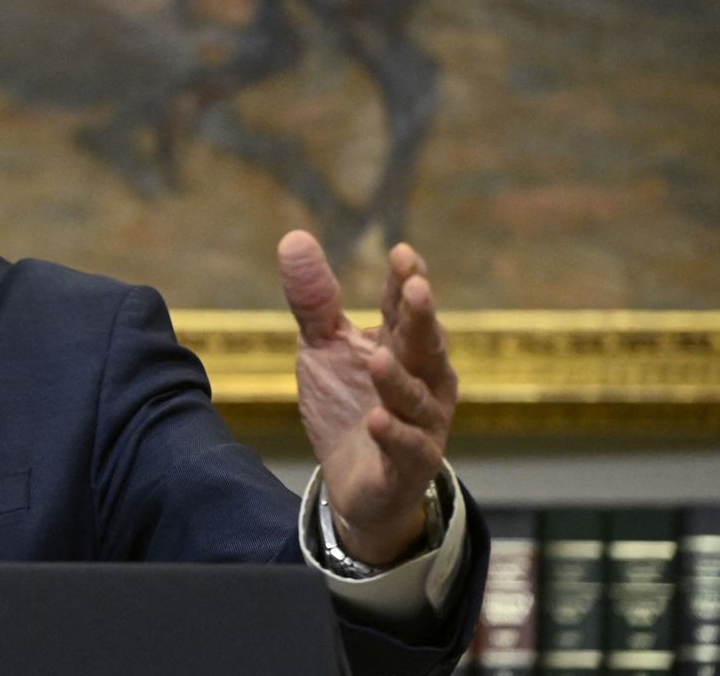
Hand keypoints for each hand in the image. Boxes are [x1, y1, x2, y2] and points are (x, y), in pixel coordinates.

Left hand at [281, 231, 455, 566]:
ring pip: (417, 397)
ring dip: (400, 379)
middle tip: (415, 288)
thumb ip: (314, 300)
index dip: (404, 281)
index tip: (401, 253)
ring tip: (377, 359)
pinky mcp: (410, 464)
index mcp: (403, 346)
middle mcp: (423, 380)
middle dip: (422, 318)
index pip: (404, 308)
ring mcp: (422, 423)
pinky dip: (394, 434)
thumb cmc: (347, 404)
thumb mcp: (323, 347)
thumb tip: (294, 237)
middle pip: (425, 345)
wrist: (351, 482)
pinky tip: (376, 420)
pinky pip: (408, 448)